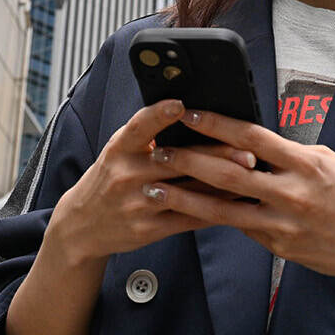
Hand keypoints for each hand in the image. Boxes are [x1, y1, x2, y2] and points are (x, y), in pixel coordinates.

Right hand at [41, 100, 254, 267]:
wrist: (82, 226)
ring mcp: (137, 204)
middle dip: (217, 156)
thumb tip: (191, 114)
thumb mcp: (118, 151)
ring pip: (189, 192)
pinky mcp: (148, 229)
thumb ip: (148, 135)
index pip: (139, 127)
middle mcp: (127, 175)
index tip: (179, 105)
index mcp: (120, 149)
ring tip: (253, 177)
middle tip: (249, 153)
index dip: (159, 115)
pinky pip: (189, 219)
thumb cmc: (109, 179)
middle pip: (178, 161)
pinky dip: (216, 211)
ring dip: (225, 186)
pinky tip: (236, 204)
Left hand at [141, 109, 334, 285]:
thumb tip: (253, 143)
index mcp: (307, 163)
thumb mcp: (329, 163)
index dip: (217, 123)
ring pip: (224, 209)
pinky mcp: (280, 246)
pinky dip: (214, 217)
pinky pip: (241, 227)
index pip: (253, 136)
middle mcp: (293, 193)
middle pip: (230, 173)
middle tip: (160, 150)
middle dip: (189, 161)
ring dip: (186, 197)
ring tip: (156, 187)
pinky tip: (189, 211)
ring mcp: (284, 224)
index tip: (190, 113)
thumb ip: (291, 156)